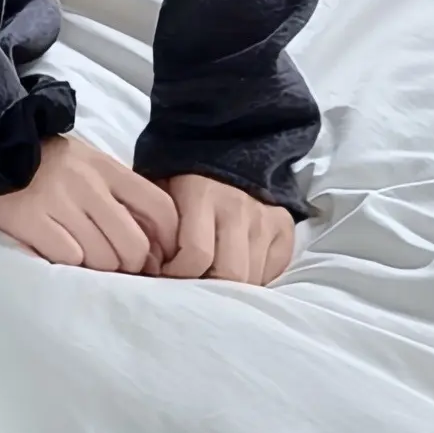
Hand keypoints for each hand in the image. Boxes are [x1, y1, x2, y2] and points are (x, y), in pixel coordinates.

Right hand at [0, 132, 182, 271]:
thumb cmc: (53, 166)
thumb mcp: (93, 167)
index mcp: (108, 168)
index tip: (159, 258)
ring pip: (102, 259)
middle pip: (133, 245)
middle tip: (116, 264)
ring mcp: (58, 201)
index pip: (160, 208)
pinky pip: (68, 258)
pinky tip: (61, 249)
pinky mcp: (30, 219)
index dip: (168, 241)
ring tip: (84, 254)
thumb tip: (153, 251)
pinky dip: (69, 262)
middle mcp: (87, 184)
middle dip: (130, 264)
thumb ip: (123, 198)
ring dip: (97, 267)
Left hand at [151, 172, 294, 284]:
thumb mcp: (157, 191)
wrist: (224, 144)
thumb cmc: (180, 177)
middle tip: (192, 284)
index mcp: (200, 193)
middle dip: (208, 289)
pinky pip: (272, 271)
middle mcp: (237, 206)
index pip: (196, 255)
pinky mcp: (284, 227)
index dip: (178, 276)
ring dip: (231, 287)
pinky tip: (237, 266)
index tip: (166, 276)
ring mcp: (265, 217)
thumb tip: (149, 270)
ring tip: (212, 277)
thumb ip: (153, 227)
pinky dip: (254, 277)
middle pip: (230, 273)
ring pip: (253, 277)